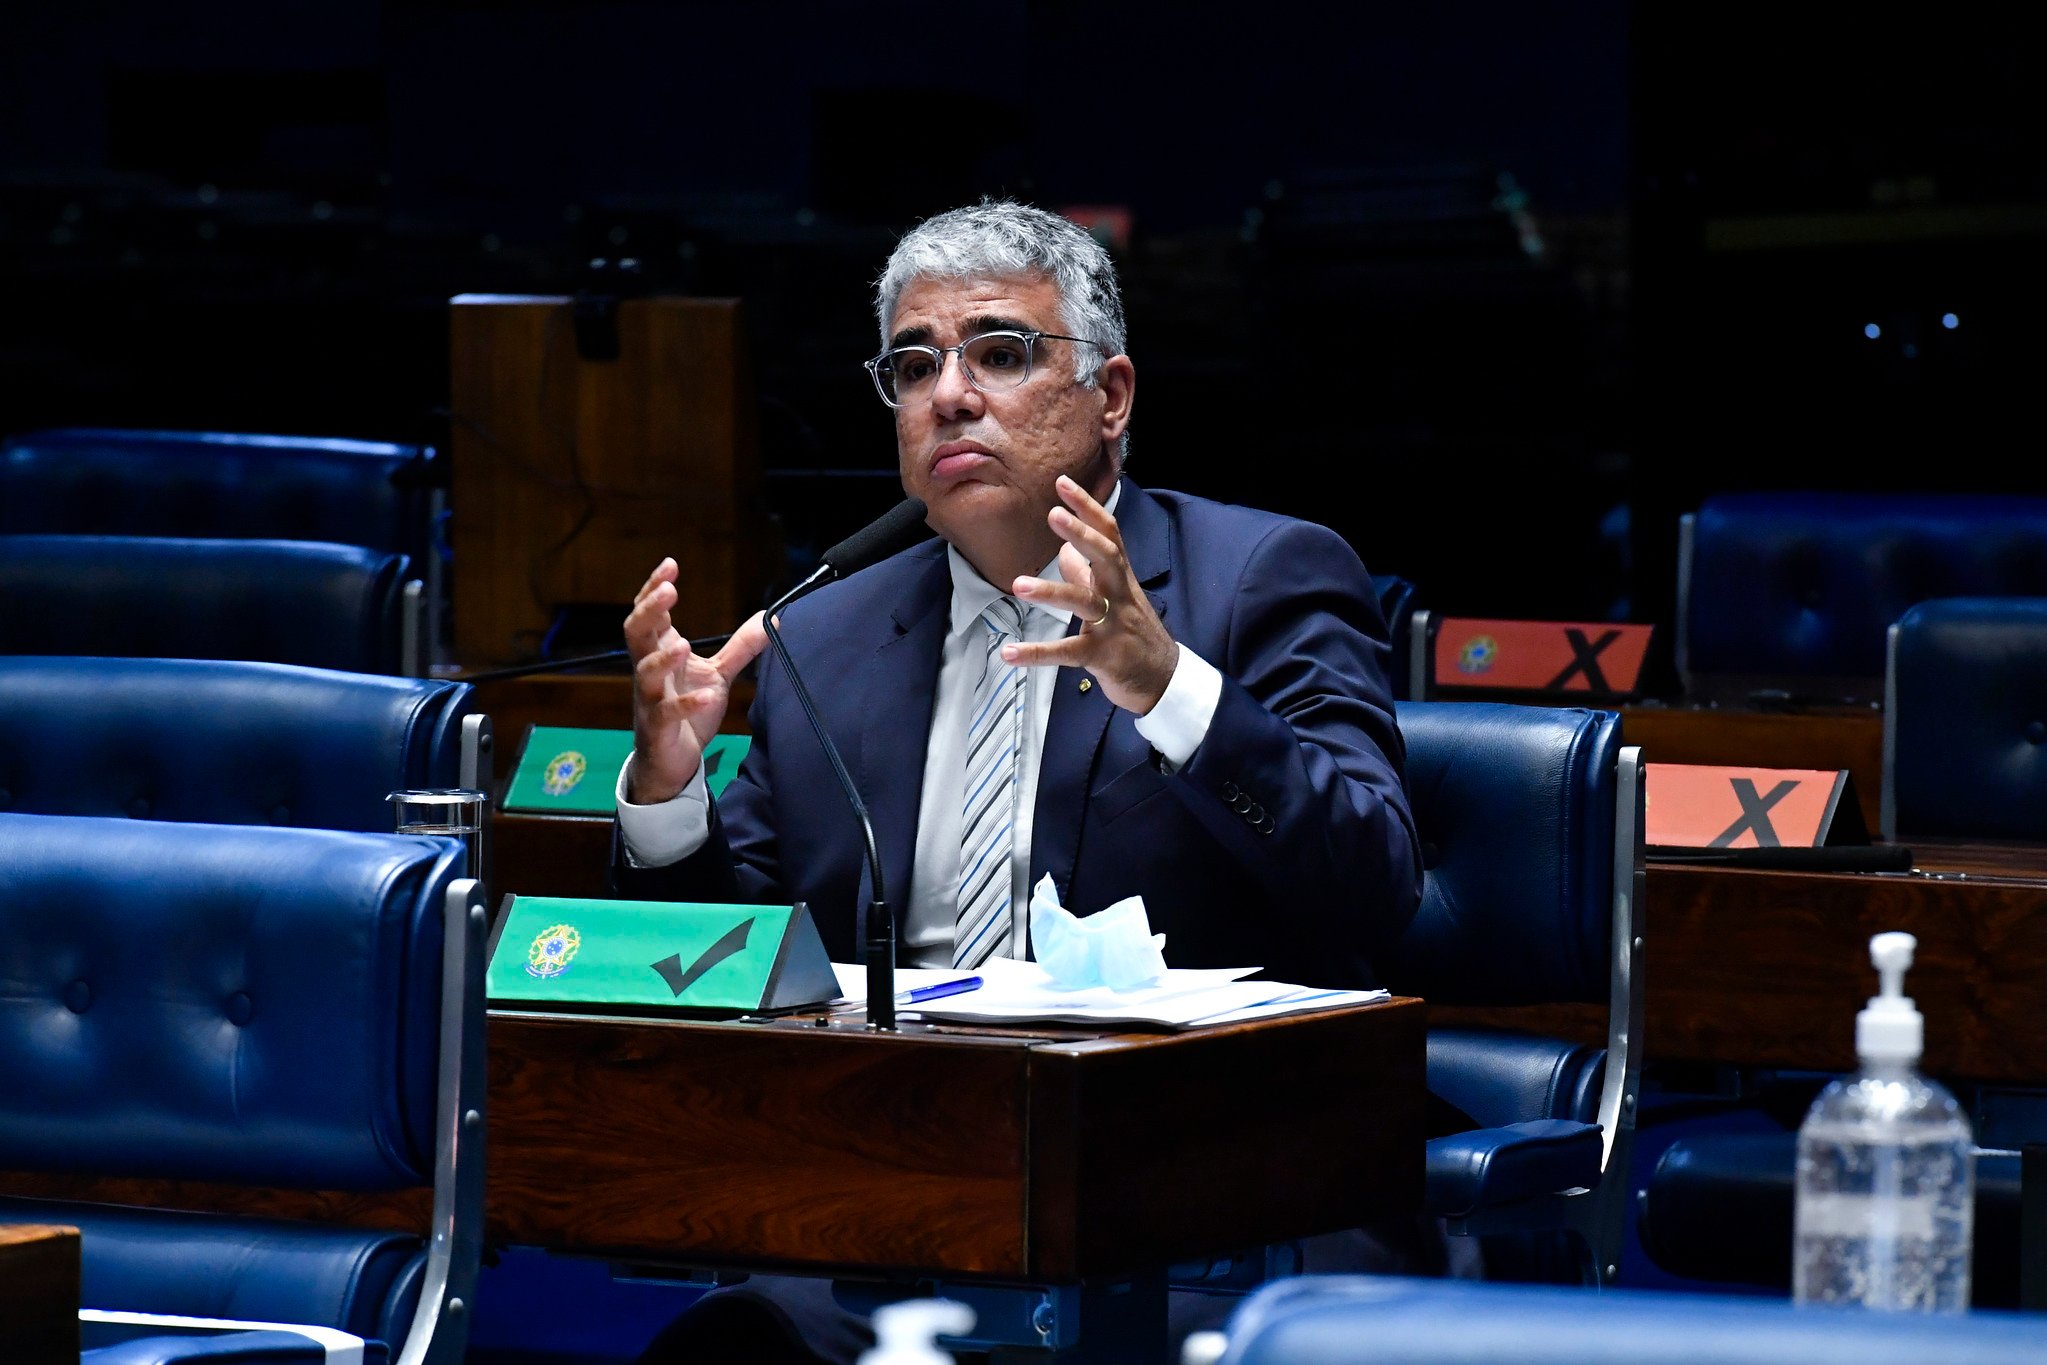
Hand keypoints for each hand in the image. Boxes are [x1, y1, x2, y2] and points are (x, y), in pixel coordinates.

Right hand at [622, 558, 767, 802]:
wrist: (672, 762)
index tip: (670, 565)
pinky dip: (687, 705)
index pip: (649, 614)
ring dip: (663, 657)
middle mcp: (650, 671)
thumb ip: (740, 647)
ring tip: (684, 644)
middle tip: (668, 590)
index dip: (654, 589)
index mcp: (660, 652)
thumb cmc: (688, 713)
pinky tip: (708, 697)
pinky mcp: (659, 728)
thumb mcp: (719, 675)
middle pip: (636, 633)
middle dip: (649, 610)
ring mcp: (651, 699)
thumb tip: (772, 618)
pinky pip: (668, 713)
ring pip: (645, 672)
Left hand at [1005, 475, 1178, 714]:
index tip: (1063, 483)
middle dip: (1082, 535)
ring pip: (1085, 603)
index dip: (1087, 508)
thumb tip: (1064, 550)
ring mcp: (1113, 625)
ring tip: (1017, 585)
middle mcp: (1120, 595)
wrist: (1163, 680)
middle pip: (1106, 557)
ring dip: (1051, 592)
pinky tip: (1009, 653)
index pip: (1108, 535)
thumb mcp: (1114, 598)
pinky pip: (1069, 652)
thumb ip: (1086, 573)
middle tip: (1053, 515)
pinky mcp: (1103, 656)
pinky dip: (1037, 654)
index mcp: (1120, 578)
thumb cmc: (1134, 634)